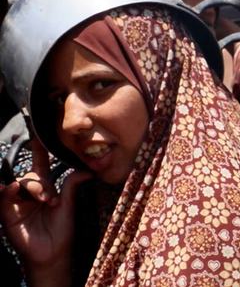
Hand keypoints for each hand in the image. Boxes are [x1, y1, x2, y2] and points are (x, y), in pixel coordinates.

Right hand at [0, 138, 89, 283]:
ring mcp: (17, 202)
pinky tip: (11, 190)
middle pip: (30, 176)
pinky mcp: (7, 213)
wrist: (53, 251)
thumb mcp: (69, 204)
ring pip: (20, 184)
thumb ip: (72, 184)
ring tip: (45, 200)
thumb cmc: (61, 229)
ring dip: (32, 189)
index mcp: (44, 187)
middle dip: (41, 183)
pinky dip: (8, 191)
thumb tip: (87, 169)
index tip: (37, 133)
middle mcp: (29, 193)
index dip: (39, 150)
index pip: (39, 164)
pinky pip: (4, 196)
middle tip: (51, 198)